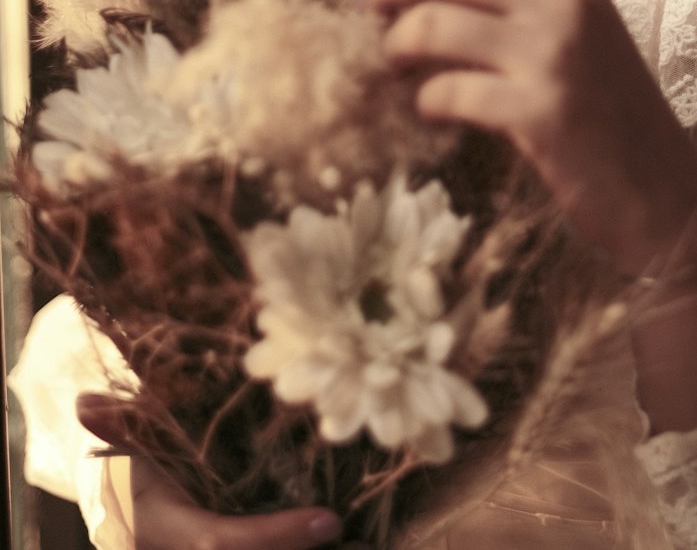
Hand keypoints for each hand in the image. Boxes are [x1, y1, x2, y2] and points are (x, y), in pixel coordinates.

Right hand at [76, 395, 366, 549]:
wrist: (127, 508)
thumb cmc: (136, 469)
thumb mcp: (130, 448)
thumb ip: (121, 425)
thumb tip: (85, 402)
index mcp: (170, 533)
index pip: (228, 545)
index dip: (279, 536)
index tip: (330, 522)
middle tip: (361, 531)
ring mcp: (213, 548)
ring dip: (308, 549)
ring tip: (370, 535)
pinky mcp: (232, 545)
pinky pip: (263, 546)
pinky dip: (302, 543)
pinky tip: (341, 533)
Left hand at [352, 0, 696, 275]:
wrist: (666, 196)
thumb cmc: (609, 112)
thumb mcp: (576, 30)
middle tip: (370, 16)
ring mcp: (553, 52)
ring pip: (431, 25)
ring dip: (396, 48)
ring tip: (397, 67)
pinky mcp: (540, 111)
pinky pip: (446, 91)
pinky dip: (424, 102)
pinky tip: (431, 112)